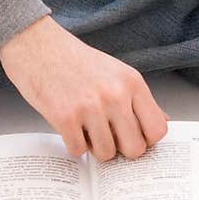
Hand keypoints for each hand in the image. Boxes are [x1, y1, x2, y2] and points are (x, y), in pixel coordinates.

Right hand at [0, 15, 168, 160]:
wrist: (37, 45)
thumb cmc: (75, 60)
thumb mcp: (115, 71)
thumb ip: (137, 98)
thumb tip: (162, 121)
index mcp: (132, 82)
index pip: (157, 129)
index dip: (146, 139)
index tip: (134, 137)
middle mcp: (115, 94)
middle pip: (135, 149)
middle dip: (121, 149)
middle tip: (108, 137)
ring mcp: (90, 106)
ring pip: (106, 154)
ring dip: (95, 147)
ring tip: (85, 127)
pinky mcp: (64, 117)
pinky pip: (78, 151)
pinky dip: (74, 144)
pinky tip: (70, 126)